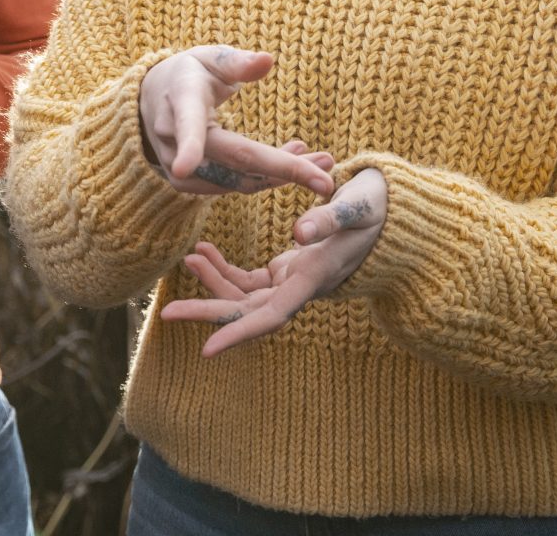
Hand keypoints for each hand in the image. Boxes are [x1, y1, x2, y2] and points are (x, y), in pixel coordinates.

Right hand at [136, 45, 335, 197]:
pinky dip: (266, 179)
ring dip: (282, 176)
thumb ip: (237, 62)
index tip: (184, 166)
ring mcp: (177, 166)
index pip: (186, 124)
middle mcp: (174, 137)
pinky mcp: (186, 184)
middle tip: (325, 180)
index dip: (188, 146)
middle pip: (232, 160)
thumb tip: (267, 60)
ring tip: (322, 162)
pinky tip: (294, 164)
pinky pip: (233, 186)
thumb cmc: (190, 73)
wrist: (153, 100)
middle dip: (281, 171)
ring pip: (237, 181)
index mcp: (181, 100)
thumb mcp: (210, 57)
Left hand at [157, 167, 387, 355]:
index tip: (207, 350)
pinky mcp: (287, 270)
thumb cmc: (378, 208)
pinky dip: (224, 268)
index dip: (239, 333)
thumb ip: (330, 218)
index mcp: (313, 278)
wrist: (390, 212)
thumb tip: (298, 233)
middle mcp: (300, 287)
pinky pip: (248, 279)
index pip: (271, 316)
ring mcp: (292, 281)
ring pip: (244, 295)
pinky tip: (204, 252)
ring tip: (189, 257)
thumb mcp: (357, 206)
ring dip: (213, 282)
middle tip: (166, 311)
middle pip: (247, 311)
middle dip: (208, 312)